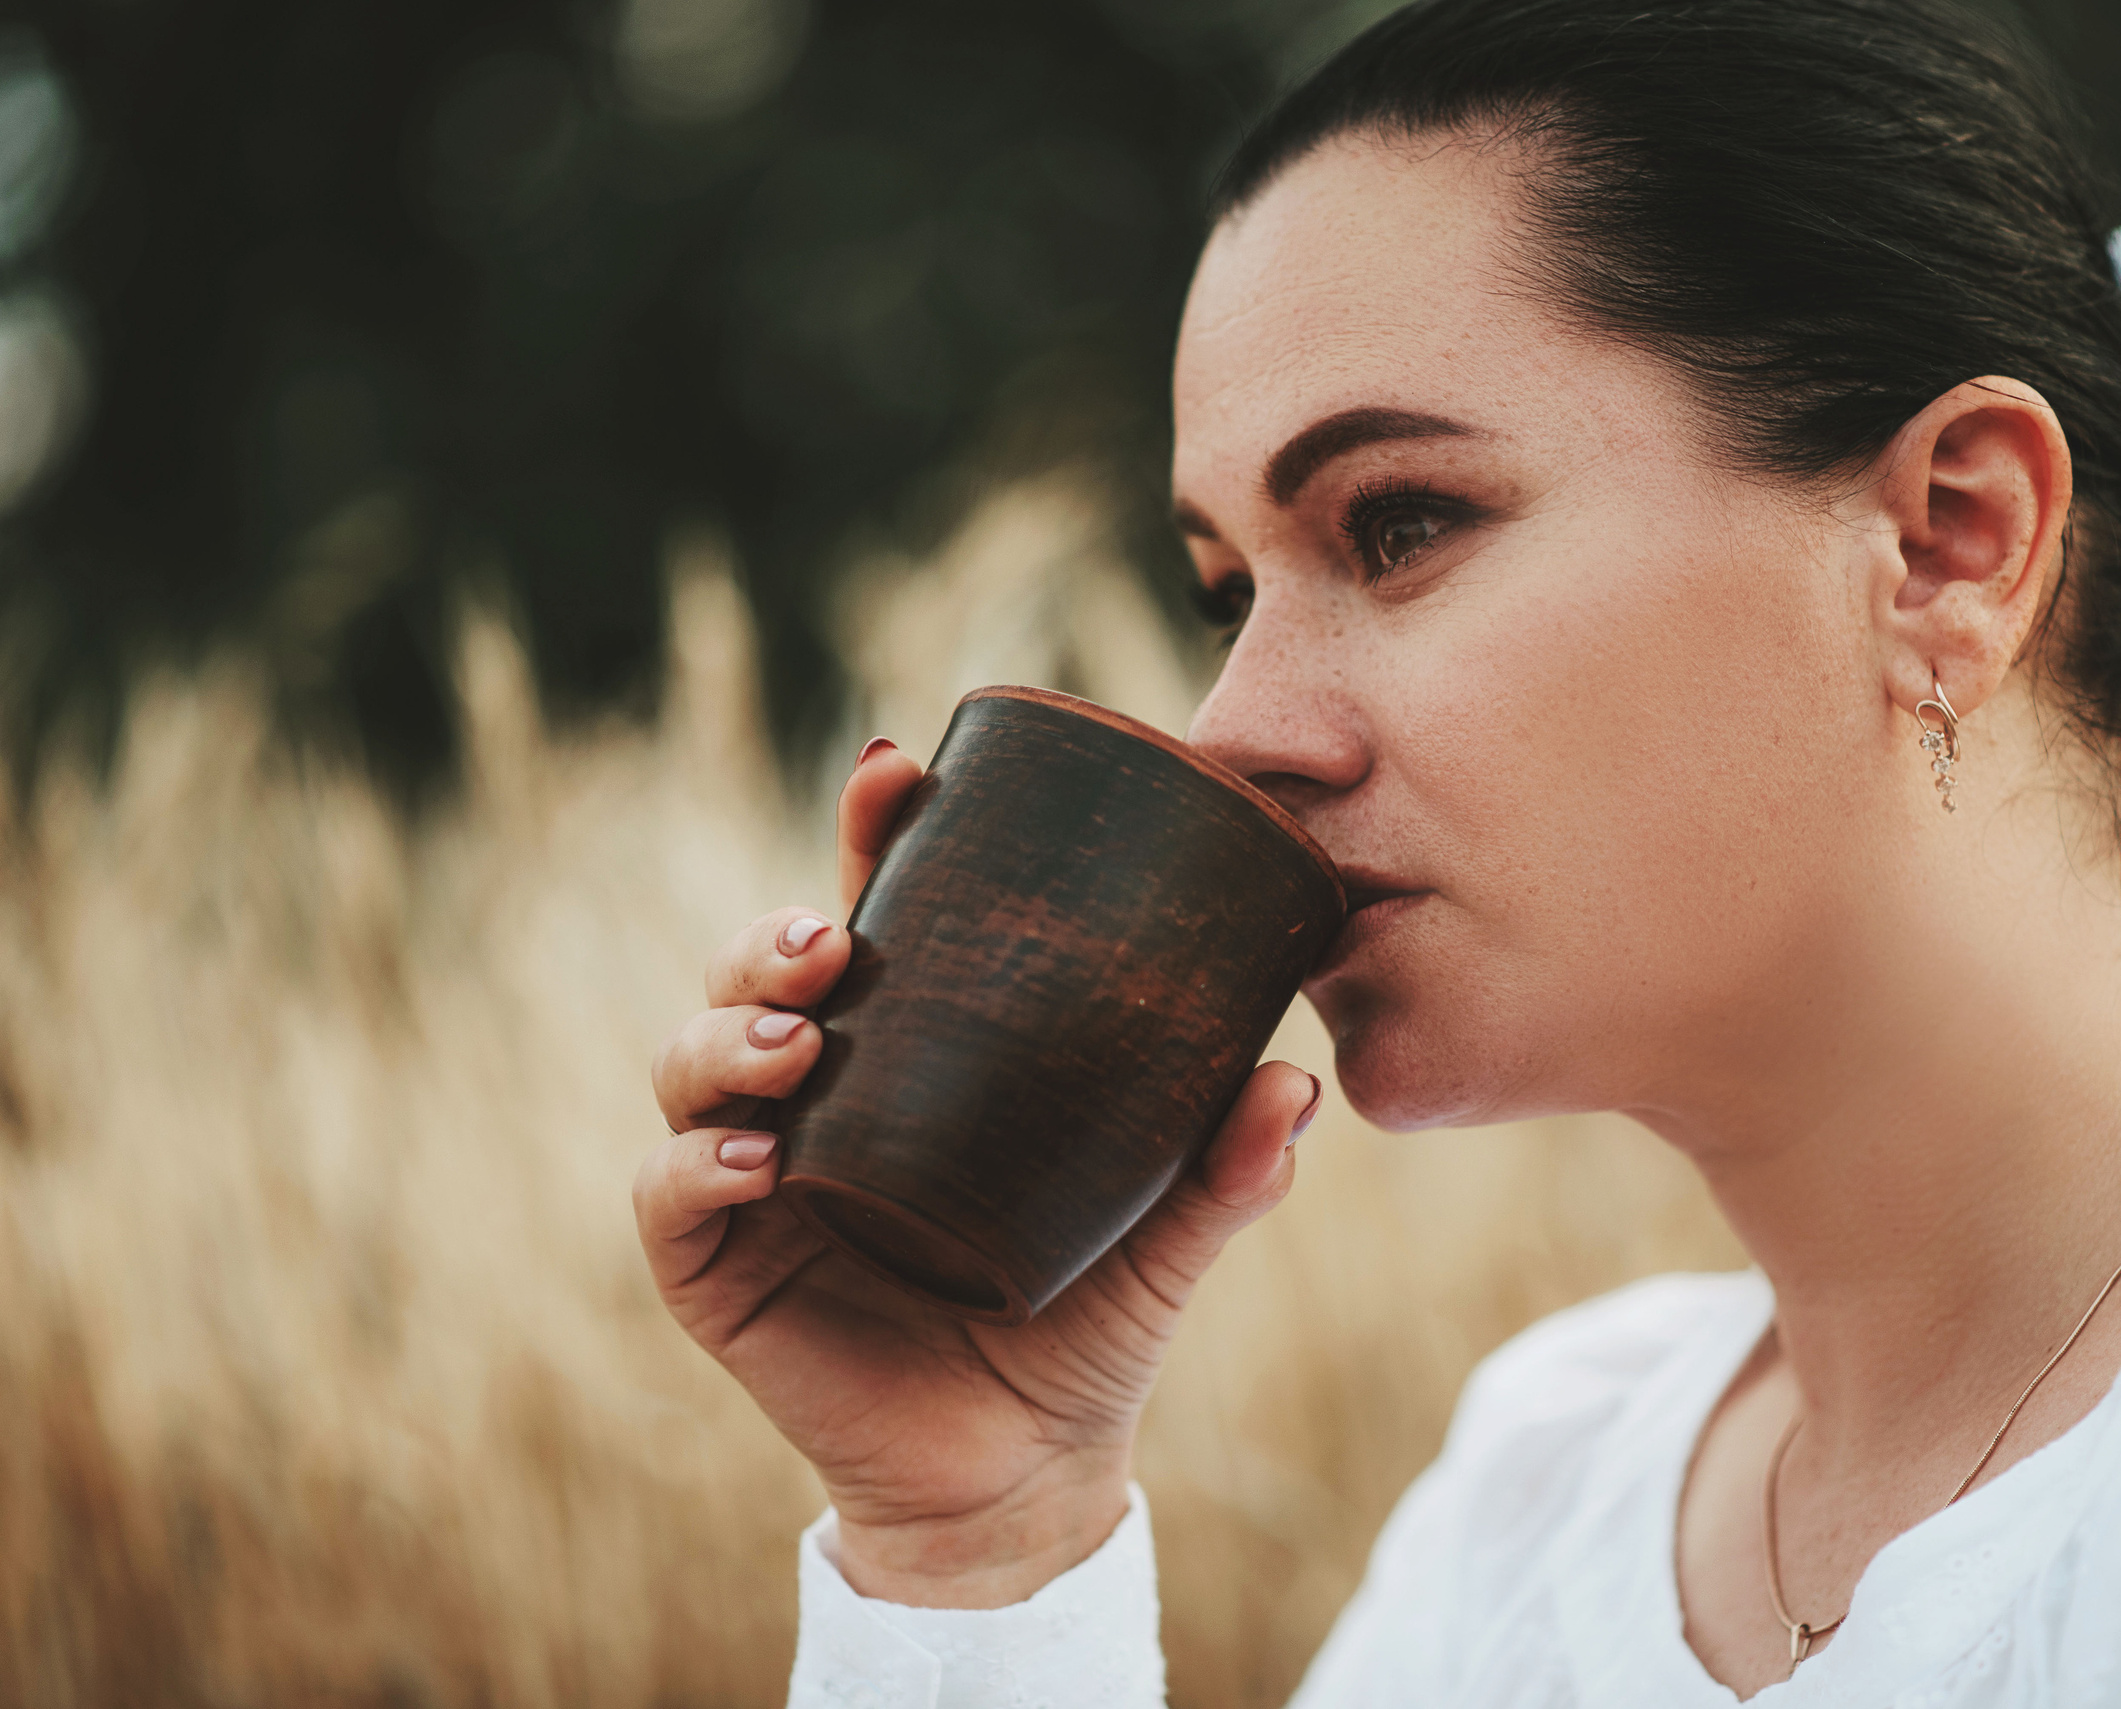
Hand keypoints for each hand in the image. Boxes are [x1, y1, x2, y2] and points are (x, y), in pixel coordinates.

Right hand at [637, 738, 1321, 1608]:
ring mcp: (756, 1179)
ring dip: (728, 1032)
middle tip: (833, 940)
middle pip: (753, 975)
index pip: (868, 918)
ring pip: (691, 1064)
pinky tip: (761, 1156)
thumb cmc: (1088, 1325)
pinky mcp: (717, 1273)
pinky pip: (670, 1198)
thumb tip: (1295, 1079)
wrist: (1028, 1473)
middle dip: (770, 935)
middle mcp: (816, 1097)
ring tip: (800, 1037)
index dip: (864, 836)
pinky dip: (698, 1165)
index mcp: (906, 1056)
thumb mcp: (1166, 1236)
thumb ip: (1225, 1166)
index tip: (893, 769)